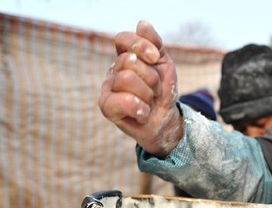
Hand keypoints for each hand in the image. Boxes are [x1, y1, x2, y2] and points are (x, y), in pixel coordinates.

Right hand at [98, 20, 182, 156]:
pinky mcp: (106, 107)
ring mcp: (107, 88)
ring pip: (126, 79)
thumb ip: (154, 44)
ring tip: (149, 101)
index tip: (155, 58)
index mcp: (125, 56)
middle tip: (155, 89)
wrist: (165, 120)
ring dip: (147, 93)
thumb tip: (141, 24)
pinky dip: (139, 108)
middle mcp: (113, 70)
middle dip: (150, 77)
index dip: (140, 46)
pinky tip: (143, 112)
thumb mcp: (163, 64)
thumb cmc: (162, 92)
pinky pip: (121, 101)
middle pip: (128, 61)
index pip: (122, 39)